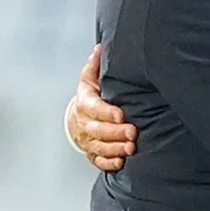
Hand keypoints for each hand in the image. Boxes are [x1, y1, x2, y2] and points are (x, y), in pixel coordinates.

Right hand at [68, 46, 137, 171]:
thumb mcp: (90, 78)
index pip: (94, 108)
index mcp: (85, 103)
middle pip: (97, 130)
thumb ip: (95, 65)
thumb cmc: (89, 96)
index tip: (121, 114)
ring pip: (99, 146)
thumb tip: (101, 48)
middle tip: (132, 132)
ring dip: (115, 149)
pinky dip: (108, 163)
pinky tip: (120, 162)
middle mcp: (84, 123)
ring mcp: (87, 139)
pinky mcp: (92, 152)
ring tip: (131, 148)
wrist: (77, 117)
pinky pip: (98, 160)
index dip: (106, 112)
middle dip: (115, 132)